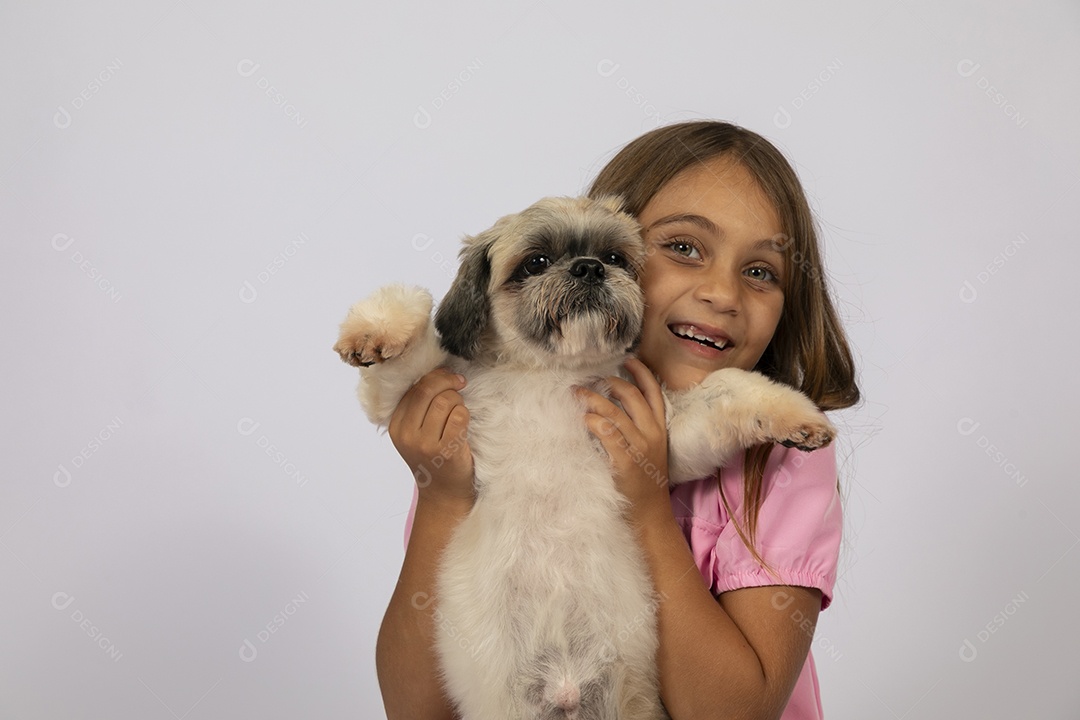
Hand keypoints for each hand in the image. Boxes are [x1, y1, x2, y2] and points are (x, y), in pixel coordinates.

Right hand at [387, 368, 474, 507]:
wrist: (443, 494)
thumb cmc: (434, 459)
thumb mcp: (416, 433)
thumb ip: (420, 407)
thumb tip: (440, 372)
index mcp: (396, 426)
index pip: (415, 388)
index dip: (436, 377)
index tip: (450, 379)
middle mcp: (406, 435)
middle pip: (428, 390)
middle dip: (448, 383)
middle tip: (460, 385)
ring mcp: (425, 444)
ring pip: (445, 401)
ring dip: (458, 401)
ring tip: (459, 412)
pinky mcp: (445, 451)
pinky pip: (459, 417)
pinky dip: (465, 415)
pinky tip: (463, 426)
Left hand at [577, 357, 671, 519]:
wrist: (650, 514)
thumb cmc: (645, 483)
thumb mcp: (650, 451)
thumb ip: (637, 429)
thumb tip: (612, 408)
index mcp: (660, 429)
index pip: (654, 393)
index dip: (642, 373)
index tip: (628, 360)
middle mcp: (652, 434)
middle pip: (631, 396)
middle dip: (609, 382)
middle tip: (589, 380)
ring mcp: (639, 447)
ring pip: (614, 411)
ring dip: (592, 399)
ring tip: (577, 394)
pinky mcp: (625, 461)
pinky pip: (606, 432)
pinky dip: (592, 421)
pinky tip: (582, 419)